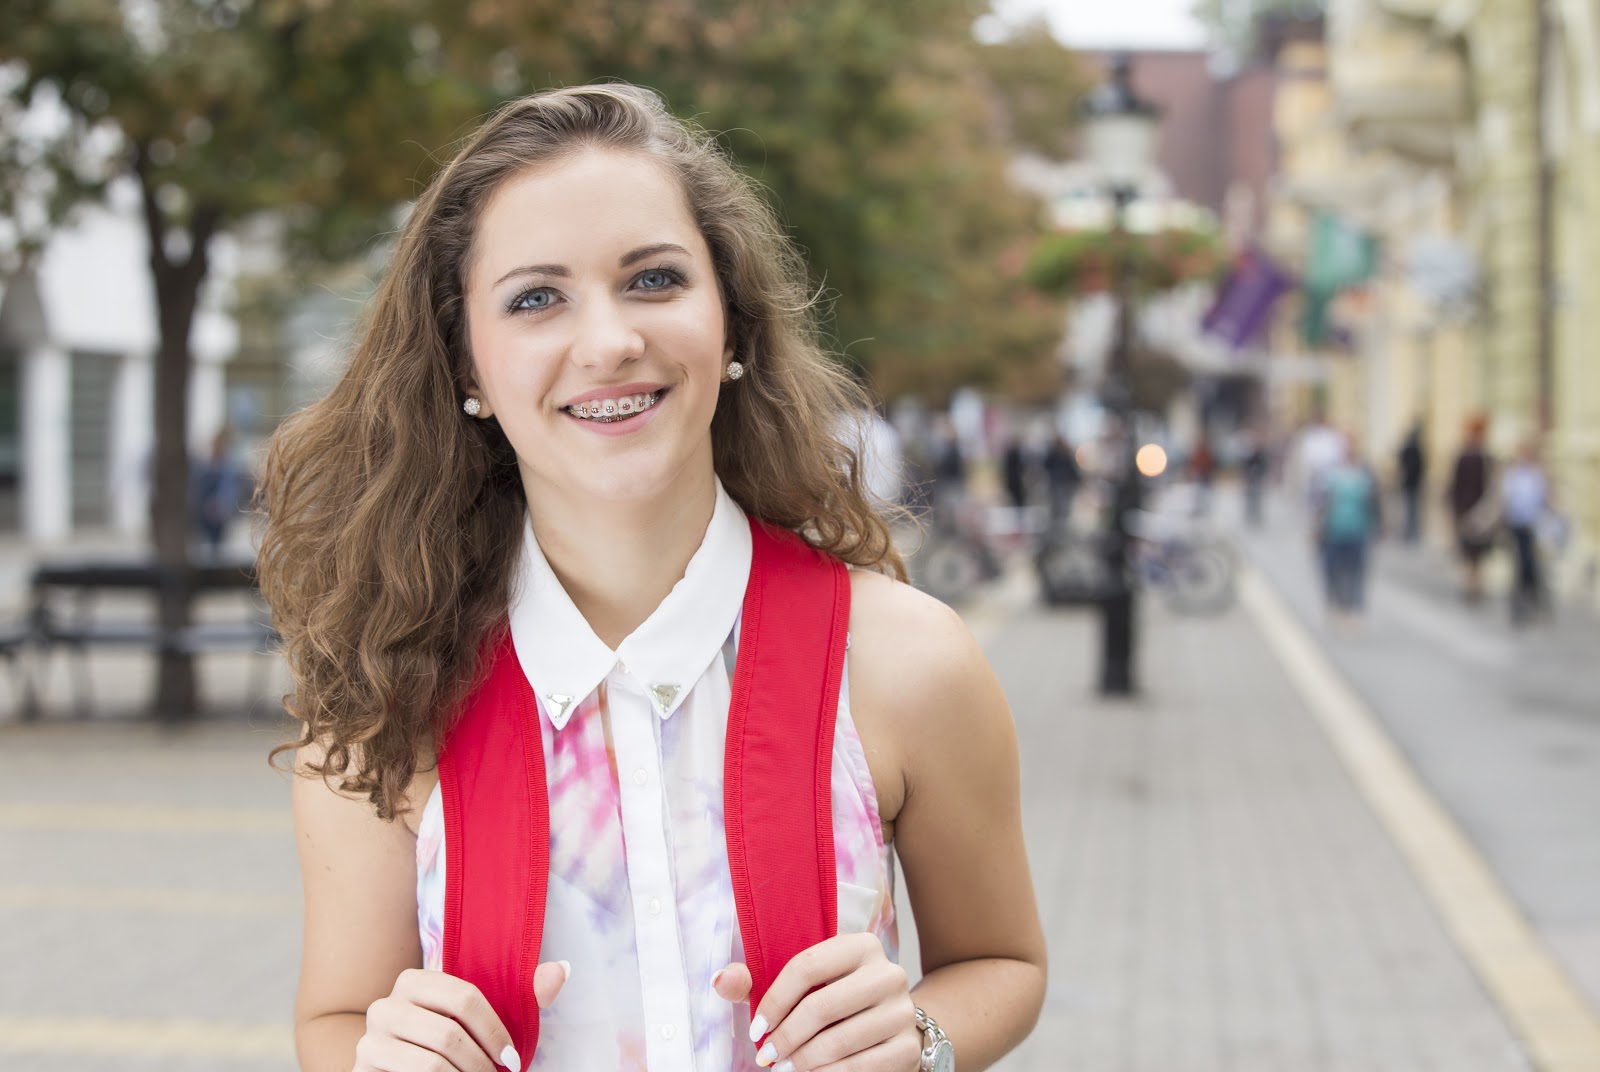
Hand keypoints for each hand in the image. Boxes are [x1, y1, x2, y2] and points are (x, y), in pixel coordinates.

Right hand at [354, 961, 569, 1071]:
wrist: (393, 1070)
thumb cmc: (445, 1043)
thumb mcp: (480, 1020)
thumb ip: (522, 995)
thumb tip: (562, 969)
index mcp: (414, 980)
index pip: (465, 998)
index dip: (495, 1032)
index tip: (513, 1061)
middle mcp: (385, 1005)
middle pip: (448, 1034)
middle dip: (480, 1065)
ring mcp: (369, 1039)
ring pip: (431, 1063)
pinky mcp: (362, 1068)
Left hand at [713, 933, 918, 1070]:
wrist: (891, 1026)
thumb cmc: (837, 1001)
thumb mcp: (803, 985)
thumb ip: (757, 981)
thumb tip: (721, 980)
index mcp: (861, 945)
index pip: (807, 966)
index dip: (774, 1001)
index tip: (755, 1029)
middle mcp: (887, 973)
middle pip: (821, 1006)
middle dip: (785, 1037)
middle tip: (766, 1056)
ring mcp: (902, 1011)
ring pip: (838, 1040)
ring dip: (802, 1061)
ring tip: (783, 1069)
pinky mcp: (907, 1047)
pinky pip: (858, 1068)